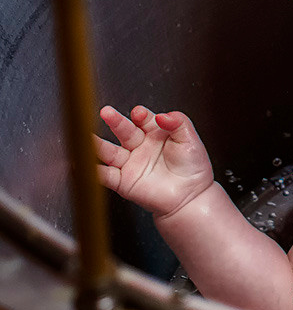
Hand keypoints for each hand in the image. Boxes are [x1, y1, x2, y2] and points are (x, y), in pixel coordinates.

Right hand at [96, 106, 213, 218]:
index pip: (143, 119)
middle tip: (106, 112)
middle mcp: (140, 146)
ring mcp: (130, 163)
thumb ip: (179, 122)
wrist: (191, 196)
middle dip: (115, 121)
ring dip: (97, 144)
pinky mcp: (123, 181)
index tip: (139, 113)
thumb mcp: (190, 139)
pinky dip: (93, 171)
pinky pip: (105, 175)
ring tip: (85, 136)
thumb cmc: (193, 168)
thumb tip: (163, 114)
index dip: (140, 115)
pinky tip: (83, 165)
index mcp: (155, 133)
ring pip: (109, 151)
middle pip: (124, 131)